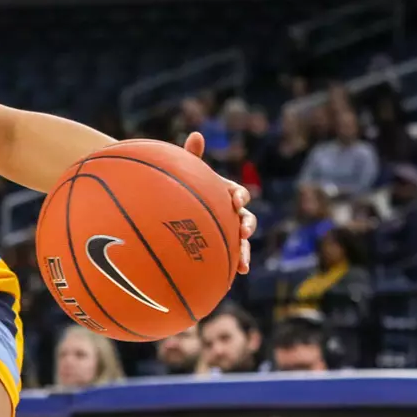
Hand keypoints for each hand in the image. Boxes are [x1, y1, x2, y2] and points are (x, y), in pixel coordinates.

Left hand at [185, 132, 256, 273]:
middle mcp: (229, 214)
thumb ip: (192, 156)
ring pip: (240, 244)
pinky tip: (227, 282)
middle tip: (243, 232)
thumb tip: (196, 134)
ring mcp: (224, 232)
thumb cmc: (178, 187)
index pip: (238, 194)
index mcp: (224, 194)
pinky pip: (226, 260)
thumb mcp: (185, 172)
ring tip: (244, 265)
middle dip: (247, 226)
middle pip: (245, 220)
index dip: (239, 197)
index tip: (235, 201)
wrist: (169, 208)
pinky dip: (229, 269)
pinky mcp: (217, 249)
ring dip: (244, 253)